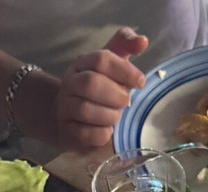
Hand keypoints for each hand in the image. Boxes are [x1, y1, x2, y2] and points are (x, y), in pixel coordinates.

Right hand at [54, 27, 147, 150]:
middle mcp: (69, 83)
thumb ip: (125, 47)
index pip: (101, 60)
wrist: (67, 117)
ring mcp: (64, 108)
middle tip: (126, 102)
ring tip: (116, 117)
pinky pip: (85, 134)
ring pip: (85, 109)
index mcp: (82, 64)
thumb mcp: (110, 65)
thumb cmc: (98, 90)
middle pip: (90, 83)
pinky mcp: (66, 132)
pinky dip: (102, 134)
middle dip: (115, 94)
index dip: (124, 70)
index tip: (140, 82)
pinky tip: (107, 131)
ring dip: (109, 116)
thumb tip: (142, 41)